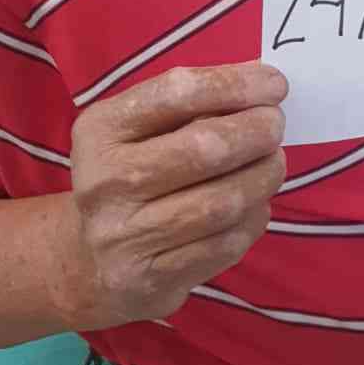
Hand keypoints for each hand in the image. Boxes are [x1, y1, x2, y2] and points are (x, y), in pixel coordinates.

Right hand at [60, 63, 287, 329]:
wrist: (87, 263)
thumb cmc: (128, 176)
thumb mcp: (139, 130)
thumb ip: (191, 104)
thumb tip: (263, 84)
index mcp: (100, 130)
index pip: (177, 94)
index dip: (234, 85)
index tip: (275, 84)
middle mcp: (105, 183)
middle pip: (204, 149)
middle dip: (255, 132)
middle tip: (275, 125)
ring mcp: (125, 238)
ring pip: (222, 203)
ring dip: (263, 177)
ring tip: (273, 163)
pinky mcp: (152, 280)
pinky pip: (225, 244)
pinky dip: (254, 219)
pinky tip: (255, 204)